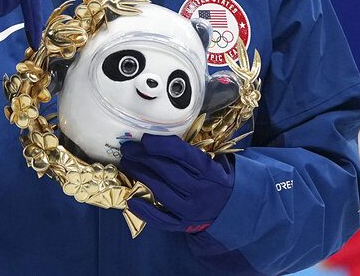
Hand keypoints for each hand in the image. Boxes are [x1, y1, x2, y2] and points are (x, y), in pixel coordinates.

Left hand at [120, 134, 234, 232]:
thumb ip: (195, 152)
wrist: (231, 209)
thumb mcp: (216, 162)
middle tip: (128, 149)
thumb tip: (164, 134)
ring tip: (127, 164)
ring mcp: (191, 210)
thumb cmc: (218, 179)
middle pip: (169, 172)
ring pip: (161, 192)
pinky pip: (160, 219)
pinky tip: (130, 197)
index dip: (163, 146)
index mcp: (211, 172)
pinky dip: (143, 209)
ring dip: (140, 176)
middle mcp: (201, 191)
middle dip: (145, 158)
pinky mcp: (183, 225)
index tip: (145, 138)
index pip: (185, 155)